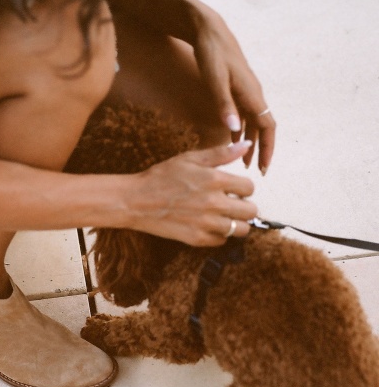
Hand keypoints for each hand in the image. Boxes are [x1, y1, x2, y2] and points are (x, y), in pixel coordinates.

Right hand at [131, 140, 257, 245]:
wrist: (136, 200)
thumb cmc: (161, 176)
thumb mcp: (190, 158)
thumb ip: (221, 153)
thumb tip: (246, 145)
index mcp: (215, 180)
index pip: (249, 188)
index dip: (243, 187)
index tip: (233, 189)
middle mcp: (214, 203)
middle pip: (250, 211)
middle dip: (244, 206)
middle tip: (232, 204)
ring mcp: (206, 223)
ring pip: (240, 230)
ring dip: (235, 223)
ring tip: (223, 216)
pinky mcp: (197, 239)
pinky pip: (222, 241)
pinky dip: (219, 234)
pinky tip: (208, 225)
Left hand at [192, 9, 275, 174]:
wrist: (209, 30)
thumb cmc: (211, 54)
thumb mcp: (214, 80)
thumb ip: (223, 104)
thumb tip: (234, 130)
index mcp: (252, 94)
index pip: (267, 127)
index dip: (267, 148)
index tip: (263, 168)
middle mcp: (254, 93)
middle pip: (264, 127)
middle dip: (262, 149)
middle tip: (256, 170)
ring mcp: (247, 90)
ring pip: (255, 121)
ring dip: (251, 141)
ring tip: (244, 160)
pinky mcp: (238, 87)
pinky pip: (246, 113)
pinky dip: (242, 128)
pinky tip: (233, 136)